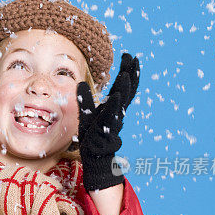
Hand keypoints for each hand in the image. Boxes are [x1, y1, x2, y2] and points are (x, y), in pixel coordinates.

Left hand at [76, 53, 139, 191]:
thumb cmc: (92, 136)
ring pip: (122, 102)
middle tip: (134, 59)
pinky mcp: (107, 130)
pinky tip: (117, 96)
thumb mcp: (86, 114)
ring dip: (125, 88)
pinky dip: (115, 106)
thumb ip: (84, 99)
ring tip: (127, 73)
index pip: (123, 86)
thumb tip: (80, 82)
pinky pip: (112, 117)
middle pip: (127, 91)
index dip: (128, 71)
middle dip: (131, 75)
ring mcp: (114, 121)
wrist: (95, 158)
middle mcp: (117, 112)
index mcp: (113, 106)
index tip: (130, 56)